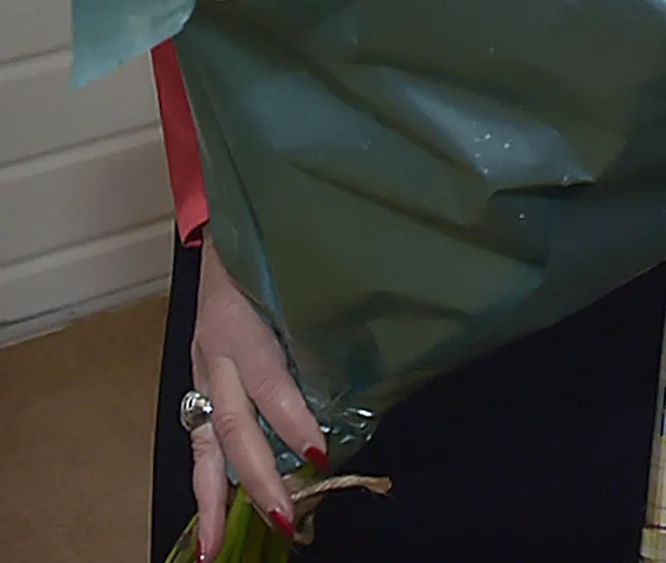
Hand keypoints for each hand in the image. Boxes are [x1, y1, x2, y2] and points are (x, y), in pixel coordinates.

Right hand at [189, 235, 324, 553]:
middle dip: (257, 481)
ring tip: (215, 549)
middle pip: (234, 427)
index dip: (292, 421)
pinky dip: (209, 480)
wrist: (224, 227)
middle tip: (284, 520)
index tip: (317, 457)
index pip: (270, 382)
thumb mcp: (302, 277)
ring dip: (214, 500)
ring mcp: (201, 373)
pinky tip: (213, 518)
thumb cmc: (275, 253)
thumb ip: (326, 319)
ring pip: (205, 445)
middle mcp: (215, 356)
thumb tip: (374, 363)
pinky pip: (202, 438)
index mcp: (242, 326)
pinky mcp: (197, 384)